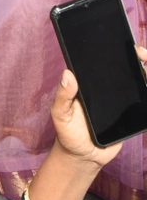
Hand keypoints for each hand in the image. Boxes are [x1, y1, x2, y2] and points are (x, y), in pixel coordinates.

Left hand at [49, 46, 146, 167]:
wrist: (85, 156)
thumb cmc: (69, 133)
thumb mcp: (60, 114)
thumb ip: (63, 96)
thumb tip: (67, 74)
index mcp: (89, 83)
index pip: (102, 62)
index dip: (111, 50)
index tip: (123, 42)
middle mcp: (106, 88)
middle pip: (125, 69)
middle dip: (137, 58)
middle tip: (140, 52)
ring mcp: (121, 101)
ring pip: (138, 83)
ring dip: (146, 72)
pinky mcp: (132, 115)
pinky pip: (143, 102)